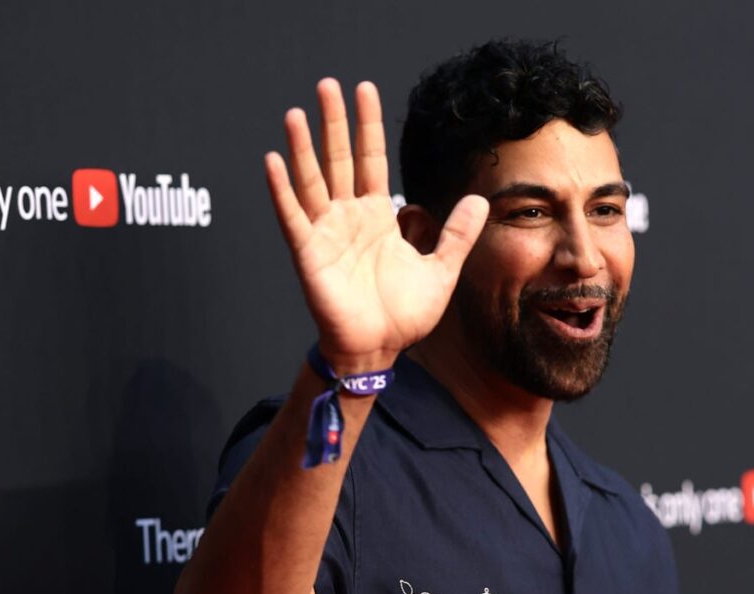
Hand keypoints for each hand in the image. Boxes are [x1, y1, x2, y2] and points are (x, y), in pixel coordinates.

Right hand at [265, 79, 488, 370]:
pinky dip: (281, 191)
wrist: (378, 349)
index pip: (371, 160)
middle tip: (328, 84)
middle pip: (339, 160)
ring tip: (297, 113)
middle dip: (334, 123)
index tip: (365, 91)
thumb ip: (456, 234)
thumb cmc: (403, 315)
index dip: (369, 126)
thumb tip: (480, 200)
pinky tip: (273, 161)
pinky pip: (292, 217)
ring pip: (312, 181)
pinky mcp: (307, 254)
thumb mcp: (440, 270)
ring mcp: (325, 233)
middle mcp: (348, 218)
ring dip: (302, 148)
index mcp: (377, 217)